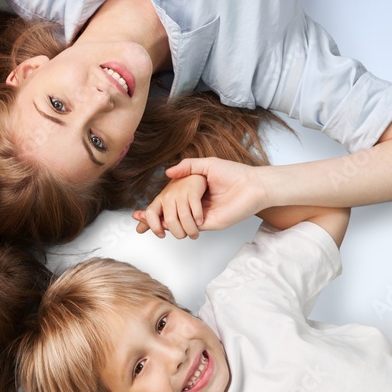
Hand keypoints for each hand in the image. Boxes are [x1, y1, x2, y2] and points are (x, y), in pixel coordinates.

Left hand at [134, 174, 206, 238]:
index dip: (154, 226)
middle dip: (178, 233)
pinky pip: (194, 208)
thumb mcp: (162, 205)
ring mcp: (180, 193)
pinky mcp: (192, 190)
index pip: (150, 214)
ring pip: (183, 216)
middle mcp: (168, 196)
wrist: (193, 174)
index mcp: (159, 201)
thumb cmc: (179, 192)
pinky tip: (200, 222)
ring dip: (190, 229)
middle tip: (184, 235)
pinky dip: (198, 218)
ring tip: (194, 233)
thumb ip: (151, 219)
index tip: (162, 235)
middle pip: (169, 220)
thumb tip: (139, 230)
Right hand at [135, 157, 269, 234]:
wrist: (254, 185)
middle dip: (151, 219)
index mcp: (193, 193)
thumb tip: (167, 172)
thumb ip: (187, 166)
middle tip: (137, 218)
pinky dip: (177, 225)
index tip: (139, 211)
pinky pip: (190, 226)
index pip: (169, 203)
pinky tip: (163, 224)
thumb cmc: (235, 173)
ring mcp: (201, 216)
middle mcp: (195, 207)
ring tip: (146, 221)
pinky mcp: (210, 223)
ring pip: (177, 224)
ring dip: (160, 223)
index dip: (154, 208)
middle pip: (169, 216)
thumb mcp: (207, 165)